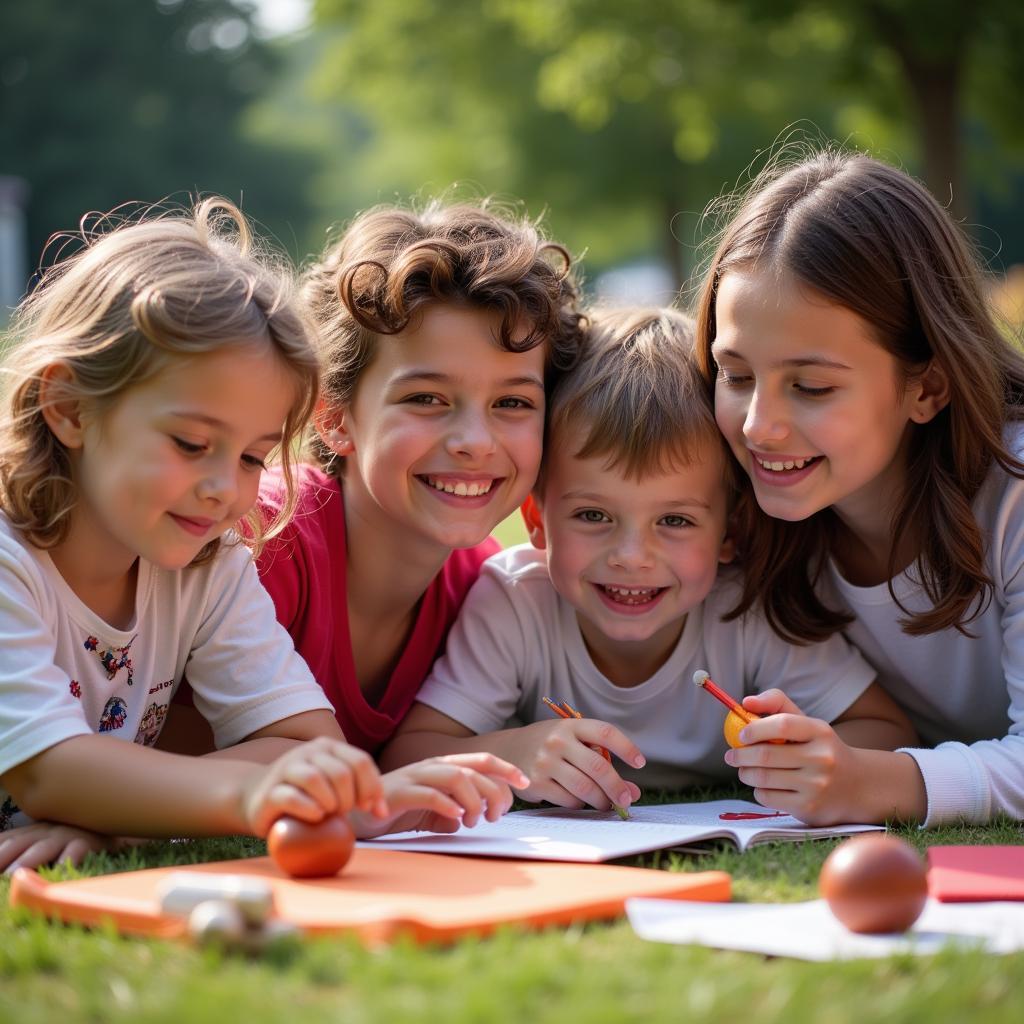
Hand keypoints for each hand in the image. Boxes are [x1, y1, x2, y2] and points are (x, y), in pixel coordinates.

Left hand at [0, 822, 118, 872]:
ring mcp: (67, 835)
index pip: (5, 840)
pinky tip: (60, 871)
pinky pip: (76, 851)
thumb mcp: (45, 841)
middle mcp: (46, 830)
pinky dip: (67, 861)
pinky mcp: (88, 841)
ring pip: (43, 847)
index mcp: (32, 831)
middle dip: (2, 857)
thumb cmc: (73, 840)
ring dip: (27, 860)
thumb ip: (23, 849)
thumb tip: (5, 867)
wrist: (114, 829)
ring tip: (13, 875)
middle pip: (19, 843)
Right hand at [241, 737, 387, 836]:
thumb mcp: (335, 787)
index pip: (361, 761)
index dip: (372, 787)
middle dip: (350, 798)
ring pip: (315, 779)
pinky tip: (315, 817)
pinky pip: (293, 797)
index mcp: (328, 747)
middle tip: (345, 813)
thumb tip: (382, 811)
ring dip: (330, 802)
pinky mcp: (270, 792)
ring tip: (330, 814)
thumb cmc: (306, 795)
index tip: (369, 808)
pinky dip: (310, 810)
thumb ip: (359, 792)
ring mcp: (286, 769)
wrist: (257, 797)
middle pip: (341, 773)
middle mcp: (307, 752)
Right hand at [352, 753, 529, 837]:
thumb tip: (473, 817)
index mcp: (442, 767)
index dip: (506, 768)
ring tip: (475, 819)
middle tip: (497, 815)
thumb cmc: (398, 811)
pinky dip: (446, 804)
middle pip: (473, 769)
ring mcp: (413, 777)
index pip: (481, 760)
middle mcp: (430, 766)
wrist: (355, 814)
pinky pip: (427, 793)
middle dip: (494, 791)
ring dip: (473, 798)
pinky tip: (456, 818)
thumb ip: (455, 811)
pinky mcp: (397, 793)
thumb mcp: (434, 813)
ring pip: (454, 775)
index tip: (525, 783)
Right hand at [500, 719, 643, 813]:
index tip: (640, 763)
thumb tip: (634, 792)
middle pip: (598, 767)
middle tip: (627, 799)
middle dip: (618, 787)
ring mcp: (545, 762)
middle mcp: (557, 741)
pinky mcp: (536, 783)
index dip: (626, 747)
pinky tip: (581, 802)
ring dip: (601, 800)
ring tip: (607, 804)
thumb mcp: (572, 742)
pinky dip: (580, 804)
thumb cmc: (549, 746)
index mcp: (570, 725)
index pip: (605, 732)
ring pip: (585, 787)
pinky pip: (568, 800)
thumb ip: (600, 760)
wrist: (507, 750)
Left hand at [723, 689, 864, 824]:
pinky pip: (768, 798)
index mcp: (820, 732)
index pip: (782, 724)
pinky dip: (758, 791)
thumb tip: (745, 702)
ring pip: (763, 778)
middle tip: (731, 756)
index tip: (741, 734)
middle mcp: (821, 758)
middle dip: (740, 755)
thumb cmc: (821, 748)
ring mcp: (816, 785)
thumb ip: (777, 704)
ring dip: (745, 773)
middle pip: (765, 755)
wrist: (857, 785)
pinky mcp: (808, 808)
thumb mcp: (807, 723)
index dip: (755, 728)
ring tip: (744, 770)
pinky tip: (763, 786)